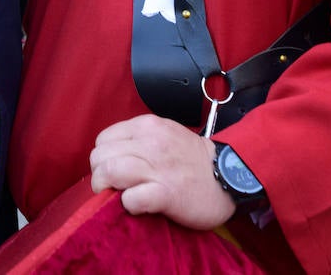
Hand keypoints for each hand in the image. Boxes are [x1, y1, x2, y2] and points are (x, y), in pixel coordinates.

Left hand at [89, 114, 235, 229]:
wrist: (230, 175)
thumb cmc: (193, 160)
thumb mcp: (165, 135)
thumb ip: (139, 140)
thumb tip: (110, 157)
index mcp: (147, 126)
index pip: (103, 139)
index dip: (103, 158)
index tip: (112, 170)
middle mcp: (150, 143)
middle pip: (100, 157)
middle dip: (99, 175)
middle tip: (112, 187)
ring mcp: (158, 168)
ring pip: (109, 172)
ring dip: (107, 189)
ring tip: (119, 196)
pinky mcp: (166, 194)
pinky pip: (131, 198)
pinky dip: (128, 204)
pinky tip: (137, 205)